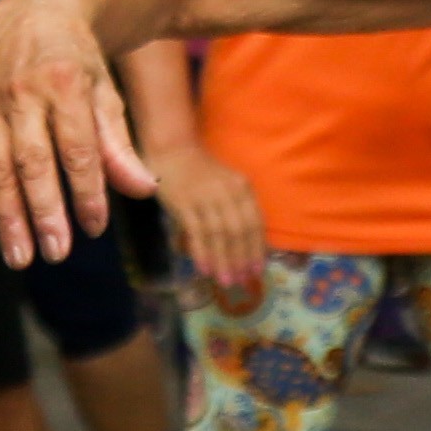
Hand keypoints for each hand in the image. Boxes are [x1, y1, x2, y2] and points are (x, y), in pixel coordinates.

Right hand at [0, 0, 152, 263]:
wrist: (34, 14)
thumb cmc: (78, 62)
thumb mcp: (106, 92)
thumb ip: (119, 143)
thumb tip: (143, 189)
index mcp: (64, 85)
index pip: (77, 149)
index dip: (87, 191)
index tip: (95, 226)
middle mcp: (22, 95)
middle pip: (33, 162)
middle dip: (46, 211)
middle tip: (57, 252)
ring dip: (6, 214)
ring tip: (19, 255)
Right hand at [154, 139, 268, 303]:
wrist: (173, 149)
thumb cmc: (201, 171)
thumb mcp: (227, 185)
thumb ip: (235, 209)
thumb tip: (243, 244)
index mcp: (242, 188)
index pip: (254, 223)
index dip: (256, 248)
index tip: (257, 270)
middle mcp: (227, 193)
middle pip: (238, 232)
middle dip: (241, 259)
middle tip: (242, 281)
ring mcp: (205, 198)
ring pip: (219, 235)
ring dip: (223, 261)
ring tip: (226, 281)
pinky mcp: (184, 203)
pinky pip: (197, 232)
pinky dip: (202, 252)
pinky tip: (205, 269)